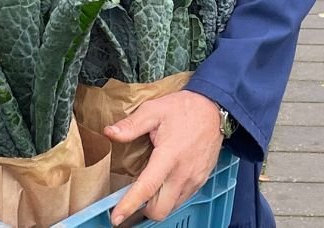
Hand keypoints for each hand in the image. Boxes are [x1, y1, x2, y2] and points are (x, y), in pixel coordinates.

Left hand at [107, 90, 223, 224]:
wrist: (214, 109)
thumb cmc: (184, 108)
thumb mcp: (154, 110)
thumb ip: (131, 124)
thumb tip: (109, 133)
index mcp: (169, 156)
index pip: (146, 188)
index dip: (129, 205)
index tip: (116, 217)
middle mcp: (183, 173)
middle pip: (160, 210)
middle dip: (143, 209)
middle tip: (134, 196)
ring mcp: (194, 179)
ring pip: (171, 207)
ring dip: (158, 203)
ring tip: (150, 187)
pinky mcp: (201, 181)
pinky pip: (182, 199)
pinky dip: (170, 197)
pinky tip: (165, 181)